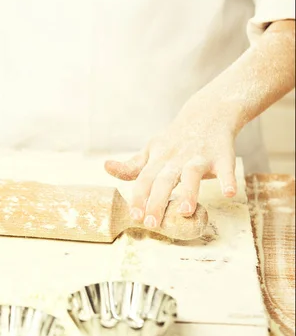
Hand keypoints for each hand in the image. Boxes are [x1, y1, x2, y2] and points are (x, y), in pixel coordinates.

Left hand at [104, 107, 238, 228]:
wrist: (208, 113)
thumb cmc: (175, 139)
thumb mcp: (151, 150)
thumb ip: (132, 166)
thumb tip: (106, 167)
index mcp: (158, 159)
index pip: (144, 179)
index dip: (139, 197)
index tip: (134, 215)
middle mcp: (176, 158)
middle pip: (164, 180)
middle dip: (157, 201)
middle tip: (151, 223)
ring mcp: (199, 157)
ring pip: (192, 175)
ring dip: (189, 192)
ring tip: (185, 211)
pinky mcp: (222, 156)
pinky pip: (225, 169)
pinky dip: (228, 180)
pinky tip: (229, 193)